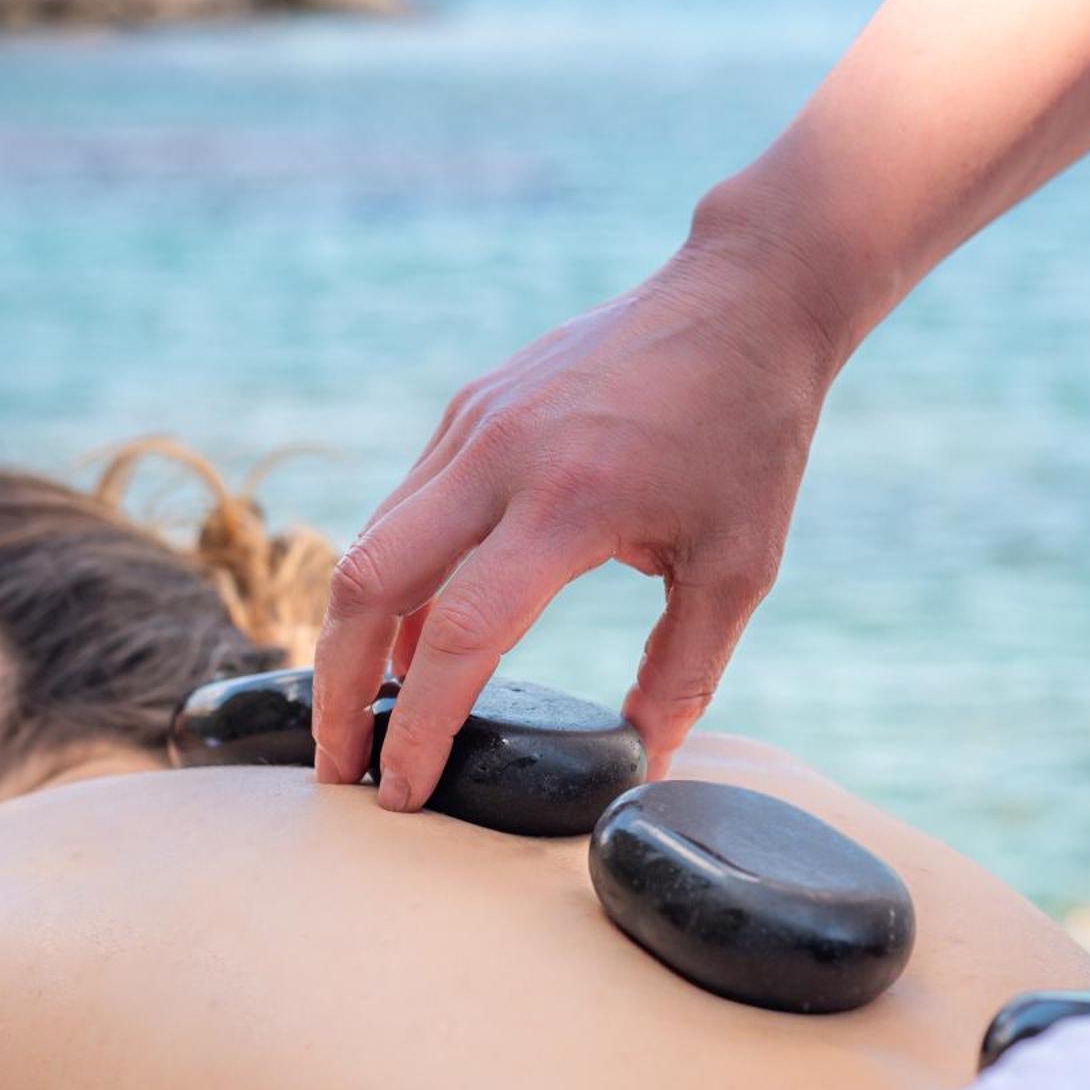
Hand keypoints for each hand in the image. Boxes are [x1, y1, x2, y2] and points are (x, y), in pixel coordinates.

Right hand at [312, 217, 844, 811]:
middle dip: (338, 689)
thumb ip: (683, 672)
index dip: (421, 725)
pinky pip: (407, 507)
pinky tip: (420, 639)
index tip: (402, 791)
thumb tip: (643, 760)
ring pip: (372, 542)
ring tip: (368, 716)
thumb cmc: (750, 433)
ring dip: (356, 637)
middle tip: (341, 769)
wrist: (744, 297)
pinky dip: (396, 581)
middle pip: (369, 583)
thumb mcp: (738, 567)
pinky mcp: (471, 409)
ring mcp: (474, 423)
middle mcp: (500, 456)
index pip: (463, 634)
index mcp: (569, 501)